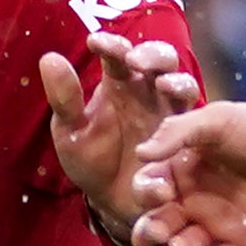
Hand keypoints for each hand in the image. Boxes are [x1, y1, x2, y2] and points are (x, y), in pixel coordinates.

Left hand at [40, 32, 206, 229]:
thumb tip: (49, 57)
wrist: (111, 203)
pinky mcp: (187, 139)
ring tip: (162, 84)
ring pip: (183, 84)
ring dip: (176, 80)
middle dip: (152, 54)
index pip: (118, 54)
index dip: (110, 44)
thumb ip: (64, 98)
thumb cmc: (90, 160)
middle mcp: (148, 91)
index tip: (95, 42)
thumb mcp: (71, 132)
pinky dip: (190, 119)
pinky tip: (175, 126)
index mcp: (118, 83)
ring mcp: (170, 113)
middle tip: (135, 60)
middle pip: (160, 59)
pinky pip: (196, 123)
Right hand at [124, 98, 245, 245]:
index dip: (146, 196)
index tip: (161, 194)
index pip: (147, 190)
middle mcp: (191, 203)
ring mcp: (215, 228)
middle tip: (160, 234)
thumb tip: (140, 153)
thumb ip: (177, 133)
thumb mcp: (217, 121)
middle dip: (148, 235)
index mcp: (180, 173)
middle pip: (153, 228)